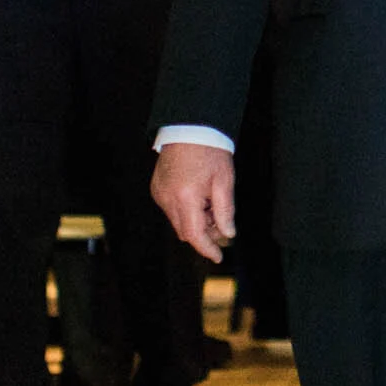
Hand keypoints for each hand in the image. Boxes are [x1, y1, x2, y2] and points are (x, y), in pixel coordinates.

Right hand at [152, 142, 236, 262]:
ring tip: (212, 204)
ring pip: (178, 222)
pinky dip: (186, 211)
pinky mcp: (157, 189)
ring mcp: (159, 194)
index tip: (218, 256)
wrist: (190, 128)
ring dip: (196, 221)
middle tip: (222, 223)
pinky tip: (200, 197)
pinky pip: (172, 210)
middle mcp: (168, 199)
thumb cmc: (210, 151)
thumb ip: (226, 210)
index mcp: (186, 197)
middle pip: (185, 231)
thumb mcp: (225, 181)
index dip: (207, 249)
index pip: (194, 235)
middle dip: (204, 233)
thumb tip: (228, 234)